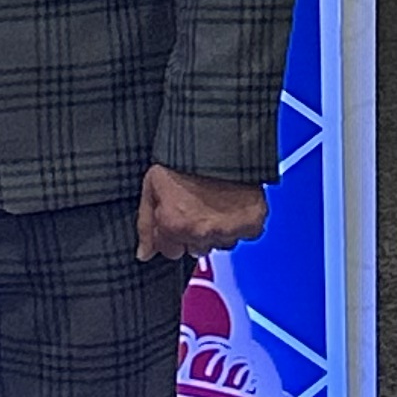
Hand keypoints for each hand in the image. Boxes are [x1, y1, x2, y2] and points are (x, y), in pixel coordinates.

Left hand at [135, 164, 266, 263]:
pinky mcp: (252, 225)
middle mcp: (201, 232)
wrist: (219, 143)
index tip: (176, 220)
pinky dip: (240, 223)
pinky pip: (245, 235)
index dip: (172, 234)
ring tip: (214, 203)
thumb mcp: (152, 187)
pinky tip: (232, 204)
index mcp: (173, 225)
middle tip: (197, 208)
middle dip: (194, 234)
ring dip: (217, 229)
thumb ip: (146, 224)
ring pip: (221, 244)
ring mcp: (228, 230)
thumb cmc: (184, 160)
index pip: (170, 252)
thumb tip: (144, 254)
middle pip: (196, 250)